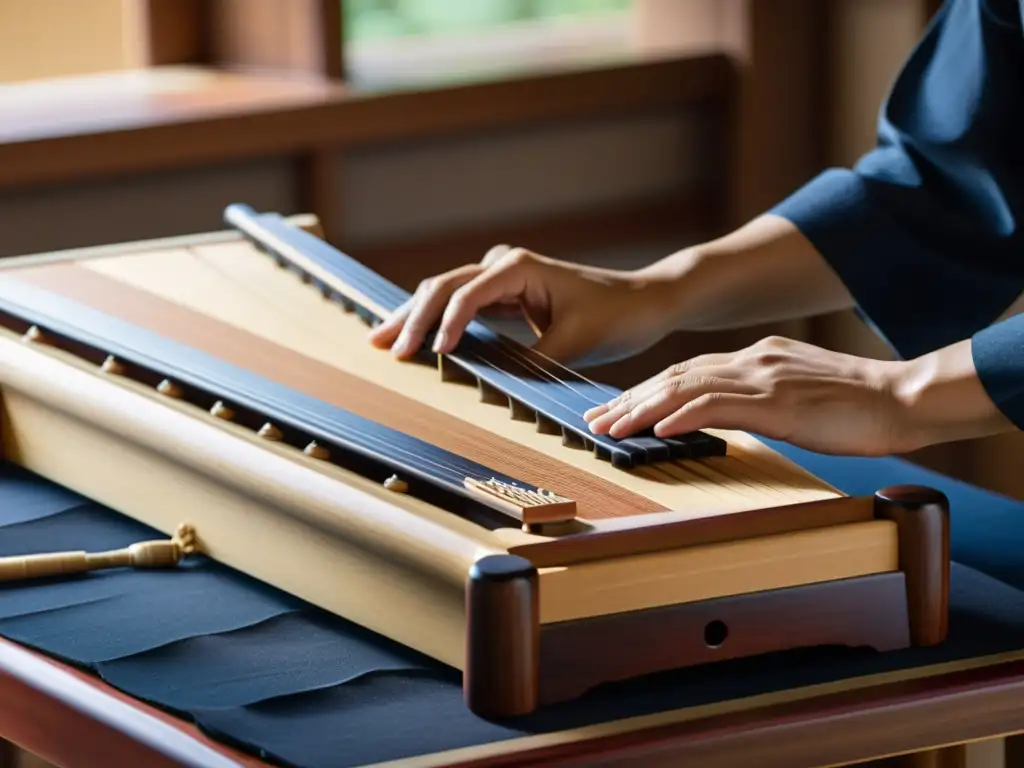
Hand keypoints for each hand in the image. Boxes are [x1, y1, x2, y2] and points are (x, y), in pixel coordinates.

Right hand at [369, 245, 678, 366]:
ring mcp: (504, 277)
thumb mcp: (577, 344)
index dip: (446, 324)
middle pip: (444, 285)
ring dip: (416, 315)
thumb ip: (533, 363)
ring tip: (380, 339)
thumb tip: (494, 388)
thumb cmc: (618, 317)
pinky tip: (416, 336)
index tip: (433, 355)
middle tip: (383, 347)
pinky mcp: (507, 293)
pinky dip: (437, 319)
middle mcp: (506, 265)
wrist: (647, 302)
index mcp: (520, 267)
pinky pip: (462, 303)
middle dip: (412, 317)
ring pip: (446, 291)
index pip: (468, 293)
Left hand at [583, 336, 908, 455]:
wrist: (902, 399)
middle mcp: (750, 360)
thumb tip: (722, 417)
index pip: (685, 371)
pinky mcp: (777, 401)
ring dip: (642, 409)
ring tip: (610, 428)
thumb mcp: (794, 397)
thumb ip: (755, 400)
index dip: (645, 390)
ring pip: (685, 387)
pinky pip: (717, 406)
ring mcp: (762, 377)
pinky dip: (682, 416)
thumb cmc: (854, 406)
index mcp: (754, 357)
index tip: (615, 410)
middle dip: (629, 399)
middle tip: (594, 420)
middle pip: (674, 376)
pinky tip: (658, 428)